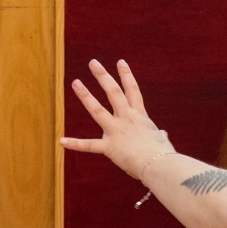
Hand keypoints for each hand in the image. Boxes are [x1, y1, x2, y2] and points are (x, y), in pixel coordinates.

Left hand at [59, 59, 174, 176]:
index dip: (126, 75)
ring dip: (86, 95)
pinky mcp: (109, 147)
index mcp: (140, 117)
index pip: (133, 91)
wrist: (159, 165)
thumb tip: (163, 135)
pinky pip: (89, 145)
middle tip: (93, 63)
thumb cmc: (164, 155)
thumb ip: (161, 136)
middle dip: (103, 76)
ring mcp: (117, 131)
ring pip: (97, 109)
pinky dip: (75, 144)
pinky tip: (62, 141)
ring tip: (76, 82)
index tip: (120, 62)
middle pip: (114, 92)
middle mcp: (127, 118)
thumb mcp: (162, 141)